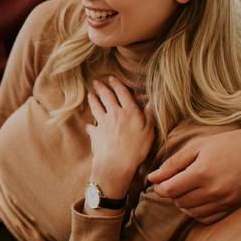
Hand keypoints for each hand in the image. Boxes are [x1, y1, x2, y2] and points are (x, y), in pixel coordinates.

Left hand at [86, 77, 153, 195]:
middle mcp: (115, 114)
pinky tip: (88, 124)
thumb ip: (149, 116)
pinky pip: (91, 126)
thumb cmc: (136, 149)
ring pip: (96, 108)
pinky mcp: (95, 133)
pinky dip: (89, 125)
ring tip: (90, 95)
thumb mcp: (149, 132)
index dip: (117, 84)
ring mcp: (103, 123)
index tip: (112, 78)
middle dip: (101, 88)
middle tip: (96, 82)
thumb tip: (152, 103)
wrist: (116, 163)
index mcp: (129, 112)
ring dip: (93, 100)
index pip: (122, 93)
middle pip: (106, 97)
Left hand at [147, 127, 240, 222]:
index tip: (159, 181)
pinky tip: (198, 199)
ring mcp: (225, 201)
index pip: (169, 190)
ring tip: (187, 189)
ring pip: (191, 212)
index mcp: (202, 173)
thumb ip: (172, 164)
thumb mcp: (197, 147)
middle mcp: (214, 190)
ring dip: (183, 203)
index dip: (160, 187)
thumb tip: (151, 178)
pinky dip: (197, 212)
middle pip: (179, 202)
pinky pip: (206, 218)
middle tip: (175, 182)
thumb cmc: (226, 145)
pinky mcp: (232, 207)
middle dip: (172, 193)